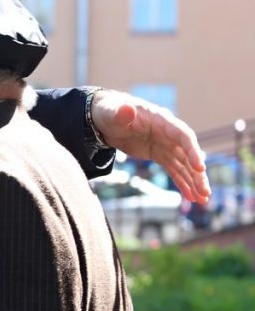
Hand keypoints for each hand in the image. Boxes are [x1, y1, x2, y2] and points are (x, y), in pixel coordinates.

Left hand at [91, 90, 209, 203]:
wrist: (106, 119)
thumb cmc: (110, 112)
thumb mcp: (112, 112)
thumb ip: (121, 113)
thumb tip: (127, 110)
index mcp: (162, 121)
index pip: (183, 136)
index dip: (193, 152)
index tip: (200, 168)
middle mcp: (169, 134)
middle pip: (188, 155)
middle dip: (197, 174)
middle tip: (205, 192)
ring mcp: (166, 145)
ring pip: (184, 165)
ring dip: (194, 182)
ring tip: (203, 200)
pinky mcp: (159, 155)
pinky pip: (174, 170)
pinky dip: (182, 183)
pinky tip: (190, 197)